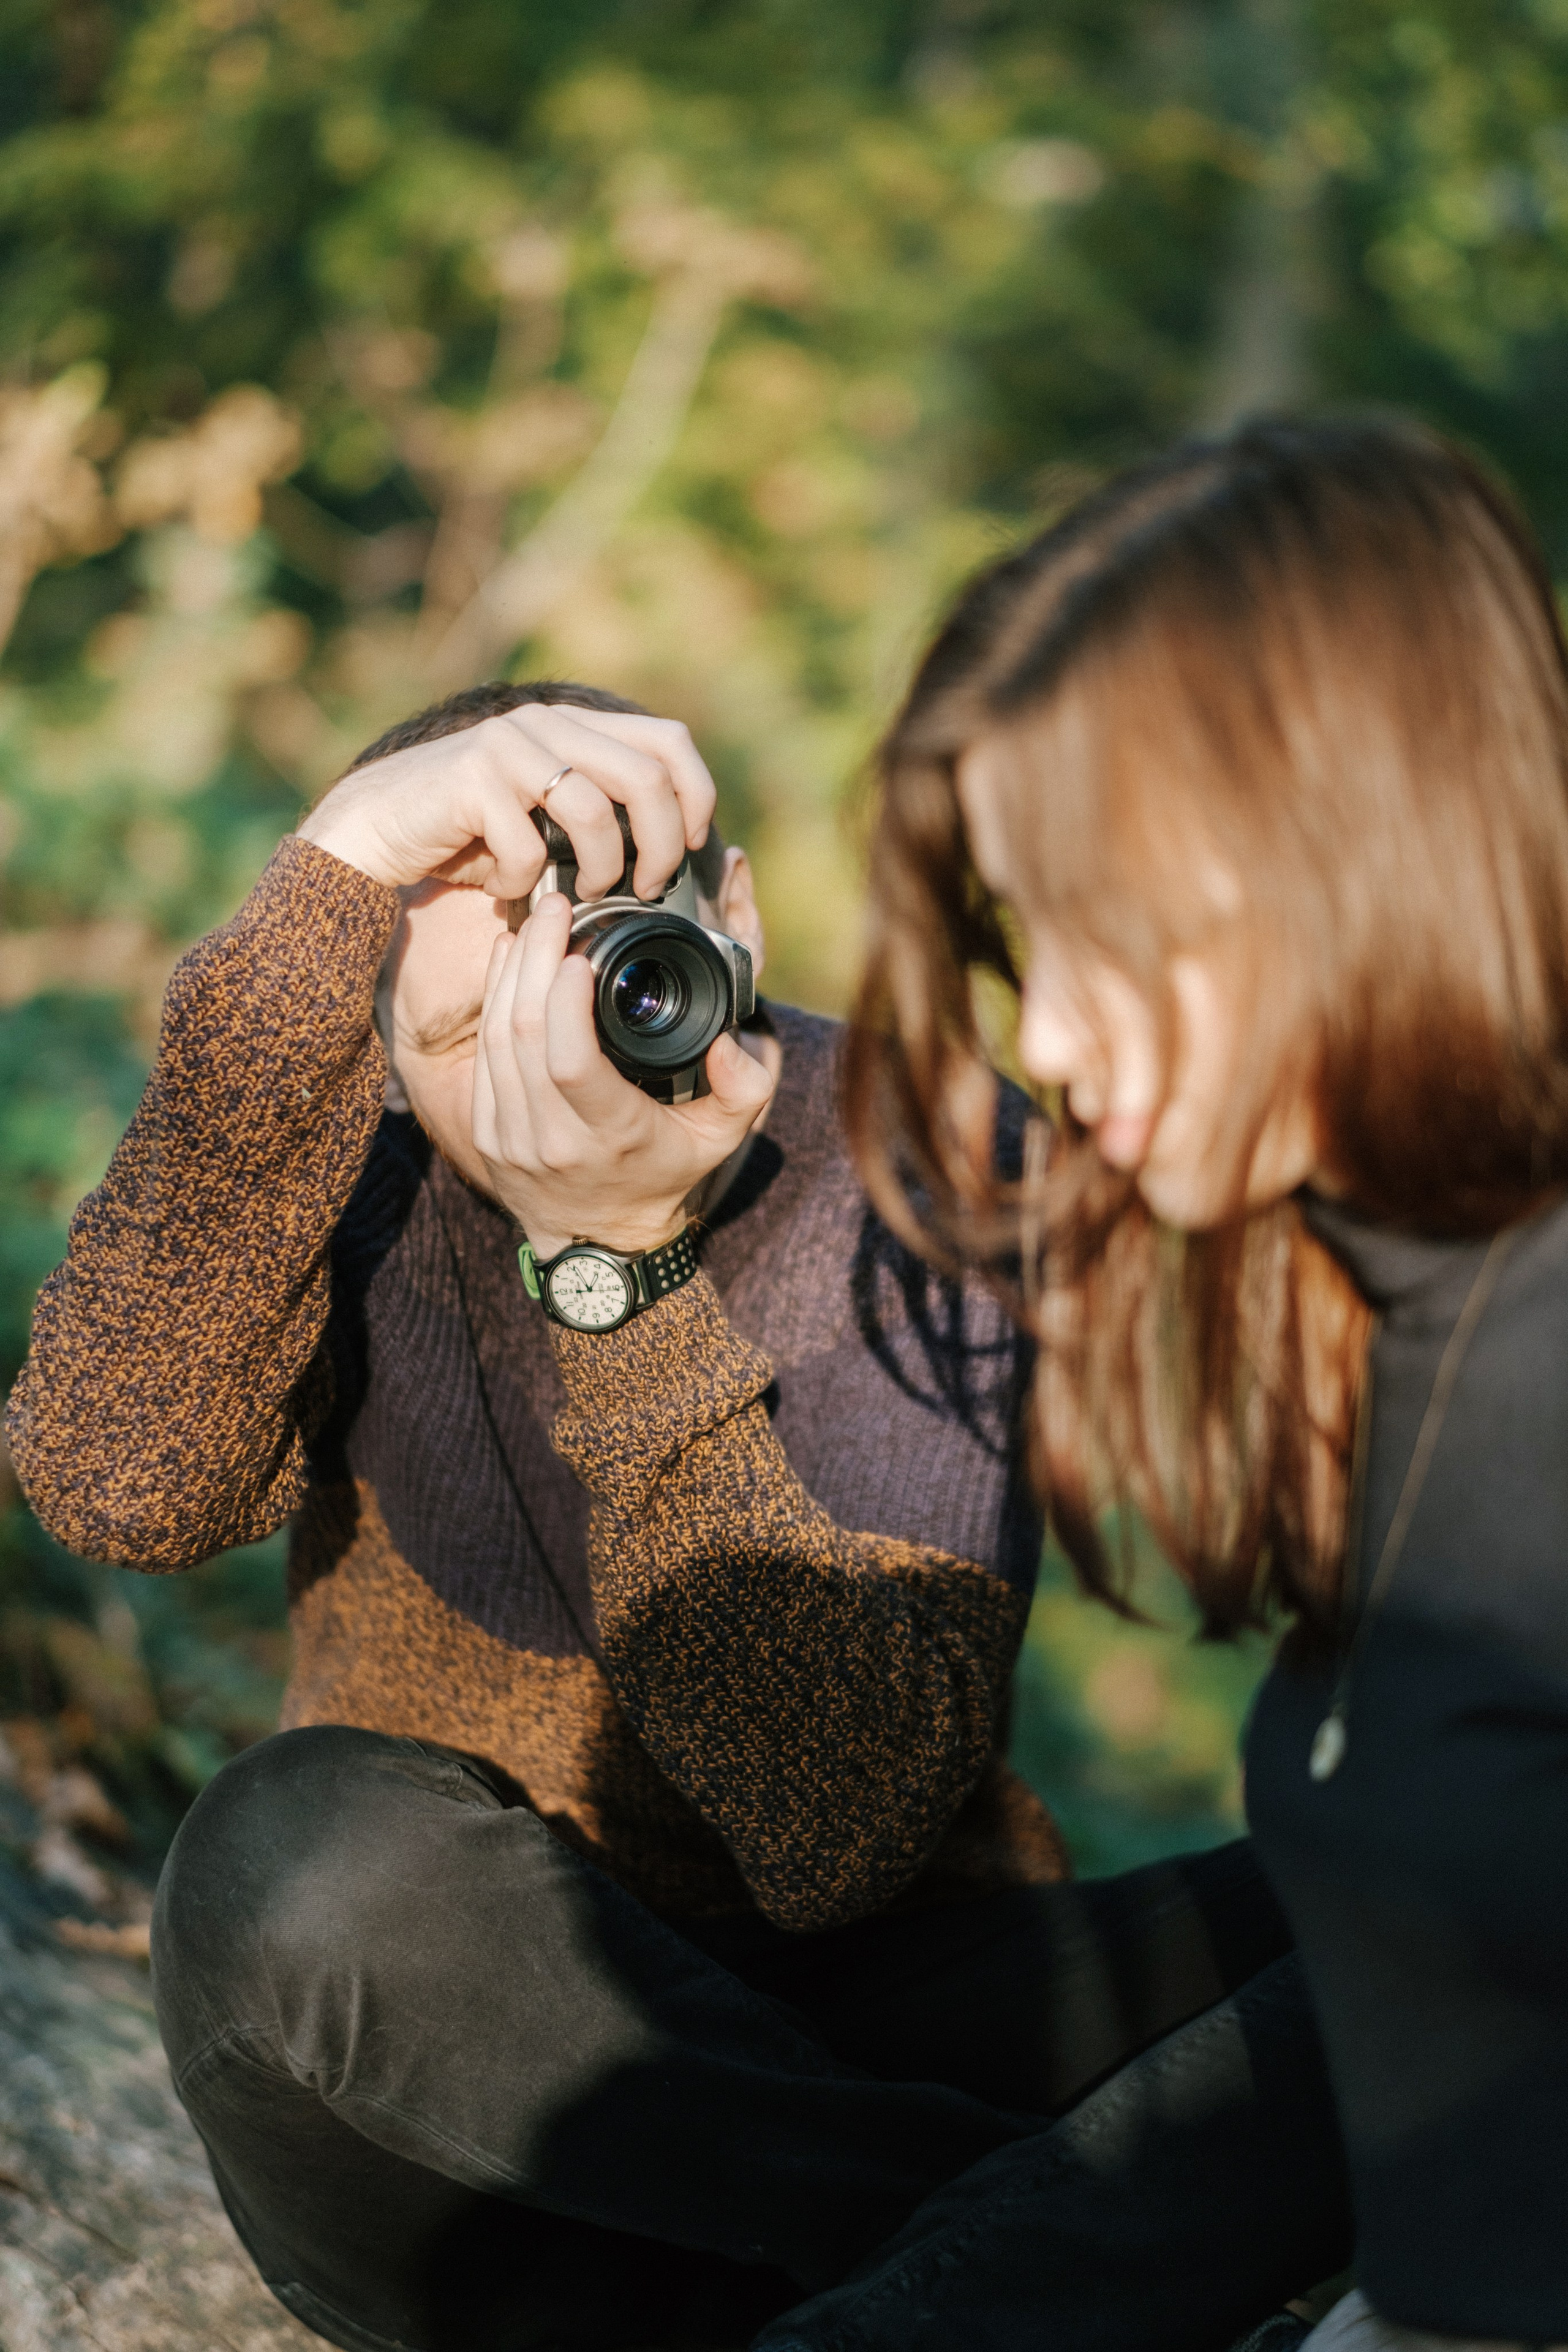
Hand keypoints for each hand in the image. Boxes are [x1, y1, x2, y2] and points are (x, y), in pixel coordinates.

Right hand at [297, 704, 714, 902]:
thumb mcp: (544, 818)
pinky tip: (504, 888)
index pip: (668, 740)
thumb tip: (669, 850)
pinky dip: (524, 882)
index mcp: (574, 726)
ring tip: (585, 895)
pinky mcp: (471, 778)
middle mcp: (546, 723)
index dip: (695, 794)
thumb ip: (598, 813)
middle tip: (649, 888)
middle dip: (662, 846)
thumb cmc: (467, 836)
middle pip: (646, 776)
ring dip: (601, 869)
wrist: (373, 831)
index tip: (691, 845)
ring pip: (593, 810)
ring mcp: (508, 746)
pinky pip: (527, 845)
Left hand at [471, 894, 774, 1260]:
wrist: (597, 1242)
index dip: (564, 1001)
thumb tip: (730, 1042)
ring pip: (496, 1038)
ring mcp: (509, 1138)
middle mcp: (551, 1140)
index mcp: (609, 1137)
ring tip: (533, 924)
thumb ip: (744, 1089)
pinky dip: (493, 999)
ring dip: (511, 972)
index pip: (571, 1063)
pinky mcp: (485, 1130)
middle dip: (535, 959)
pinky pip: (482, 1054)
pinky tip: (511, 962)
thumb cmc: (662, 1175)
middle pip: (524, 1036)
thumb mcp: (720, 1140)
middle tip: (553, 908)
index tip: (577, 951)